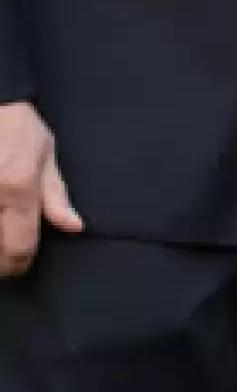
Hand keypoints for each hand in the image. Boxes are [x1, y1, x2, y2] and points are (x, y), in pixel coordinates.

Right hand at [0, 101, 83, 279]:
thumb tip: (73, 226)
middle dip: (0, 262)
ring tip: (2, 240)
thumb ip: (56, 197)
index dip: (20, 264)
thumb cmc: (16, 127)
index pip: (19, 247)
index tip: (20, 265)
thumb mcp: (45, 156)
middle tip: (5, 259)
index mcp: (17, 188)